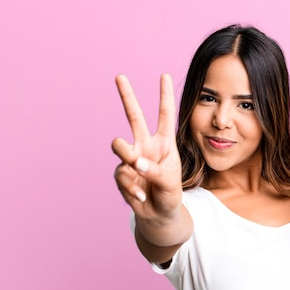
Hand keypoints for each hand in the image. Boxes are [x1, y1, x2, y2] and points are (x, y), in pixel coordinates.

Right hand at [111, 74, 182, 220]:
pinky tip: (141, 197)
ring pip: (120, 145)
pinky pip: (121, 173)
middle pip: (134, 116)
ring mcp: (131, 157)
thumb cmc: (169, 194)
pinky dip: (131, 188)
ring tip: (136, 167)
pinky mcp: (121, 172)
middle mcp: (146, 145)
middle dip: (127, 95)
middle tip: (120, 76)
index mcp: (164, 142)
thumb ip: (154, 171)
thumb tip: (134, 163)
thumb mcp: (170, 182)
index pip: (165, 115)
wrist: (158, 214)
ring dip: (126, 155)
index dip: (165, 96)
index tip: (163, 75)